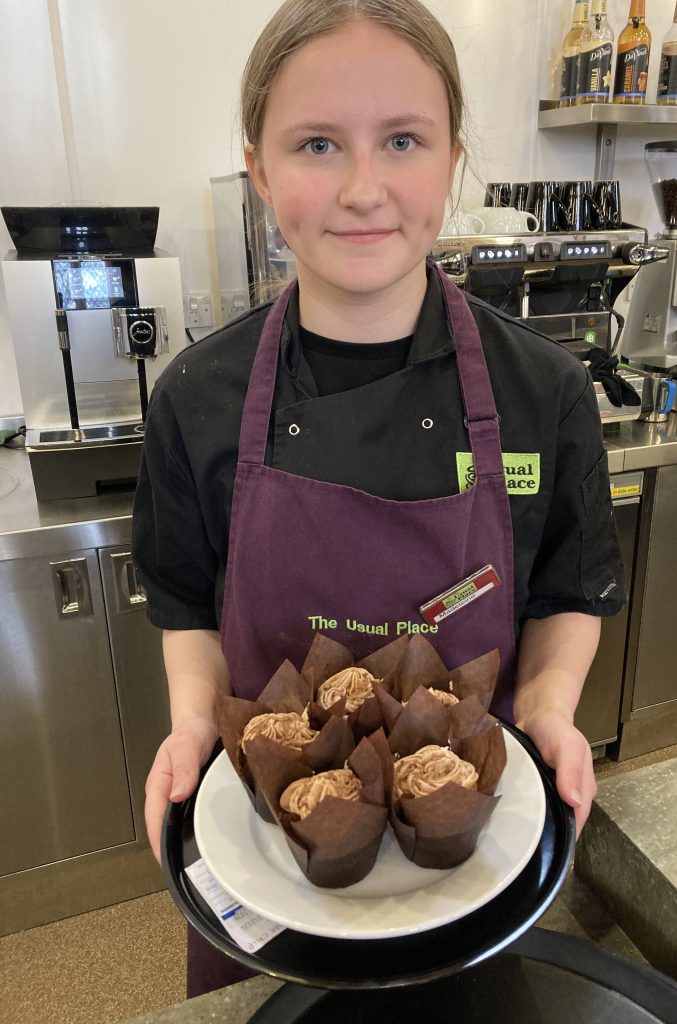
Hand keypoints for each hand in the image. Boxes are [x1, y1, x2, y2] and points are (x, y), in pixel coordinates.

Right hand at [144, 716, 217, 862]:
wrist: (206, 720)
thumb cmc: (191, 732)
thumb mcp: (186, 745)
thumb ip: (183, 768)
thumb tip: (176, 796)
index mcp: (159, 787)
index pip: (154, 821)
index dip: (159, 844)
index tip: (168, 865)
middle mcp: (169, 796)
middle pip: (167, 829)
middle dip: (175, 850)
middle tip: (194, 873)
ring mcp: (183, 798)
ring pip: (182, 826)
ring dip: (191, 842)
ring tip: (207, 863)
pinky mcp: (198, 797)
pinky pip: (197, 818)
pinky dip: (204, 830)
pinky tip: (218, 840)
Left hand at [516, 707, 595, 837]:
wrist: (536, 714)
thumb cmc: (556, 729)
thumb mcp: (567, 745)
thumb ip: (571, 771)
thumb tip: (574, 802)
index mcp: (584, 790)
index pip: (576, 821)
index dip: (563, 836)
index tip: (541, 848)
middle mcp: (570, 796)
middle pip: (561, 824)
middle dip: (545, 835)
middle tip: (521, 843)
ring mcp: (552, 793)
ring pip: (546, 817)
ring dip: (532, 824)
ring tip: (512, 834)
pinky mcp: (536, 789)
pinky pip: (532, 806)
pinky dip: (523, 811)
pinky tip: (510, 818)